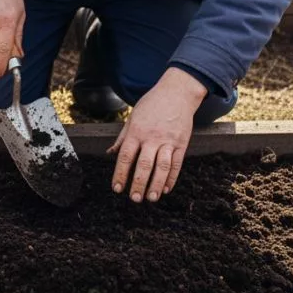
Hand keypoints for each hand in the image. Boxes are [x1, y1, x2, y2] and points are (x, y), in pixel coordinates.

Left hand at [107, 68, 206, 202]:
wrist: (177, 93)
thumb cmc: (151, 105)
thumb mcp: (132, 118)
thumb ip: (122, 138)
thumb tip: (110, 154)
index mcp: (136, 132)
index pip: (125, 156)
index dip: (120, 173)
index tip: (117, 188)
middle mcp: (152, 138)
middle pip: (144, 164)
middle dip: (138, 183)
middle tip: (134, 199)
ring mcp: (168, 141)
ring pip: (162, 166)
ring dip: (156, 184)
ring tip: (151, 198)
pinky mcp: (182, 143)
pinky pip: (177, 164)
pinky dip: (172, 178)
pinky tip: (166, 189)